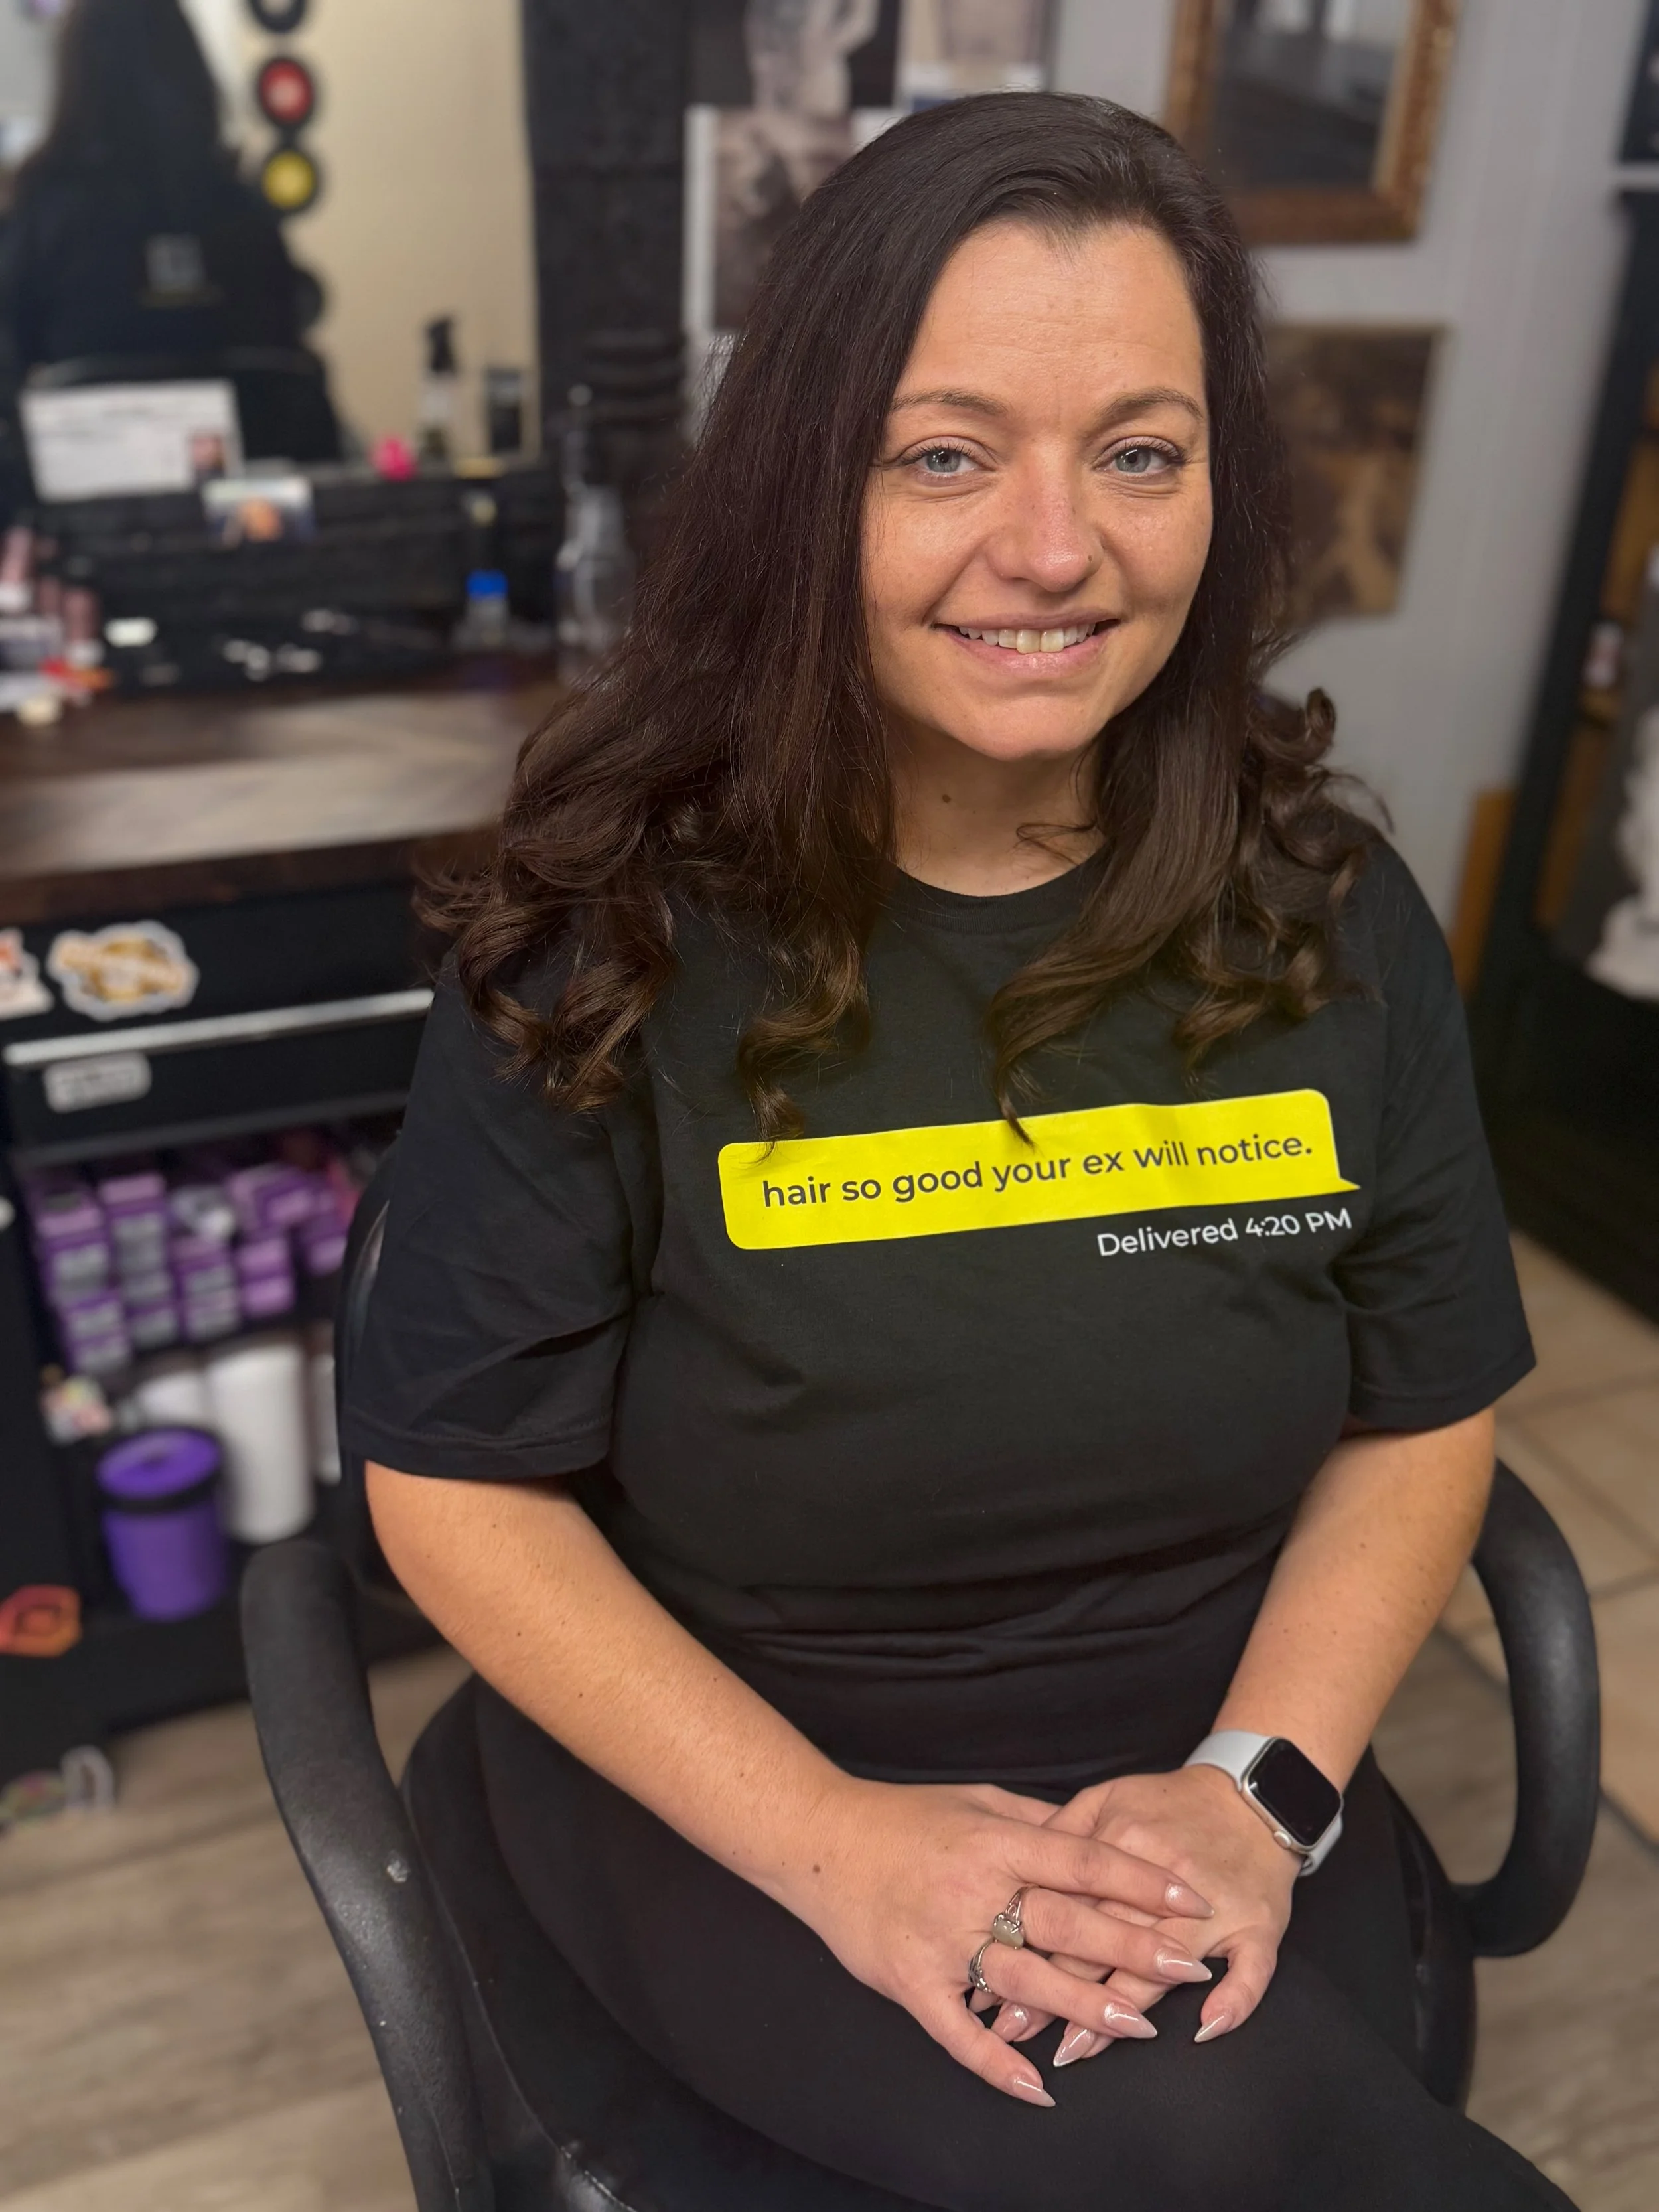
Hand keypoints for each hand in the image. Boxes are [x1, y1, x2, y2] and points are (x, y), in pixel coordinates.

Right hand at [777, 1775, 1214, 2105]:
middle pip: (1067, 1921)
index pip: (1083, 1859)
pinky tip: (1040, 2089)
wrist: (819, 1839)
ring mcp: (943, 1939)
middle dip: (1133, 1945)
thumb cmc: (903, 1817)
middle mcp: (975, 1890)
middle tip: (1188, 1966)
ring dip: (1085, 2004)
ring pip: (1026, 1980)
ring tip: (1139, 2023)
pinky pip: (959, 2032)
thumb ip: (1035, 1822)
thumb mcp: (976, 1802)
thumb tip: (1096, 1835)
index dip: (1140, 1880)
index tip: (1188, 1899)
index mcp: (995, 1842)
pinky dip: (999, 2063)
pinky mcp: (911, 1980)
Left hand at [986, 1765, 1297, 2063]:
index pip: (1066, 1904)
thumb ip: (1064, 1830)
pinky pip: (1251, 1973)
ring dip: (1117, 2013)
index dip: (1025, 1948)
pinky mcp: (1259, 1925)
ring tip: (1074, 2048)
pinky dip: (1233, 2003)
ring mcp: (1216, 1908)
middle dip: (1056, 1993)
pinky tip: (1205, 2030)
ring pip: (1162, 1968)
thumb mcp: (1109, 1799)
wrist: (1251, 1796)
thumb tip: (1017, 1871)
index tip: (990, 1986)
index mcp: (1124, 1843)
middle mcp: (1164, 1879)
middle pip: (1104, 1944)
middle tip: (1016, 2030)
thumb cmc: (1172, 1804)